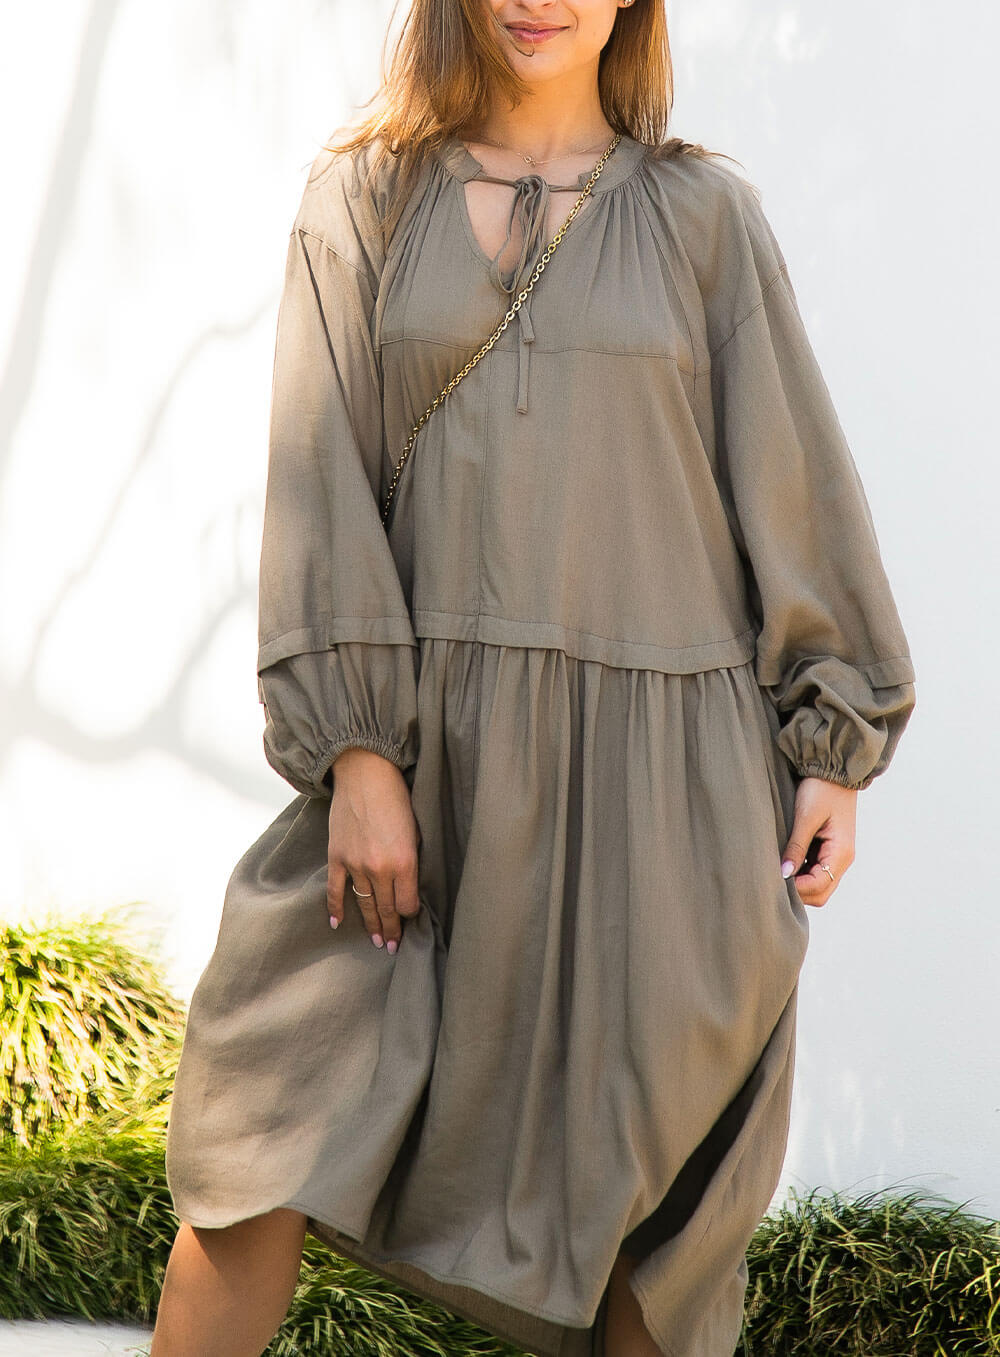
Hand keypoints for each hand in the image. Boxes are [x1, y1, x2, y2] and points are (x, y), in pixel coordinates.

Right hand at [327, 748, 420, 951]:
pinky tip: (337, 923)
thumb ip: (412, 859)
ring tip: (378, 941)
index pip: (407, 903)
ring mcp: (355, 864)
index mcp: (404, 861)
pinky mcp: (337, 856)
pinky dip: (336, 908)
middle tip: (393, 945)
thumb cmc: (397, 797)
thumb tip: (410, 883)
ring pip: (364, 903)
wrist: (364, 773)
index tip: (410, 918)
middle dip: (392, 928)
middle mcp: (380, 868)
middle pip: (386, 908)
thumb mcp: (416, 829)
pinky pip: (335, 890)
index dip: (410, 914)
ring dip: (371, 924)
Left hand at [780, 776, 857, 906]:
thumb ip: (796, 846)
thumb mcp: (806, 817)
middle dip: (799, 892)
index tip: (773, 880)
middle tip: (773, 881)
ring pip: (818, 884)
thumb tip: (784, 874)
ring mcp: (836, 855)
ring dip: (799, 883)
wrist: (834, 769)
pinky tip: (785, 863)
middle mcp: (842, 859)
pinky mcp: (829, 848)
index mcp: (841, 853)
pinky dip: (801, 873)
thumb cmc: (821, 789)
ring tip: (776, 872)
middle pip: (821, 892)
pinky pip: (815, 870)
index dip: (796, 888)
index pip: (819, 886)